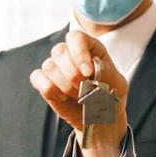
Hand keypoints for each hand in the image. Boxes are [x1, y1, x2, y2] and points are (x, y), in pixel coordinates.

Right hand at [29, 30, 127, 156]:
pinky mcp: (44, 80)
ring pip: (49, 66)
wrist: (100, 119)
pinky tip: (64, 98)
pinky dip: (51, 90)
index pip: (76, 37)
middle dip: (72, 74)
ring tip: (78, 96)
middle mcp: (70, 53)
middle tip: (85, 89)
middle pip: (59, 51)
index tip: (88, 72)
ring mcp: (56, 66)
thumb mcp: (117, 84)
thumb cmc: (110, 96)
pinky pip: (38, 78)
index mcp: (90, 48)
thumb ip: (107, 71)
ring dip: (65, 85)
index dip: (79, 53)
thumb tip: (92, 65)